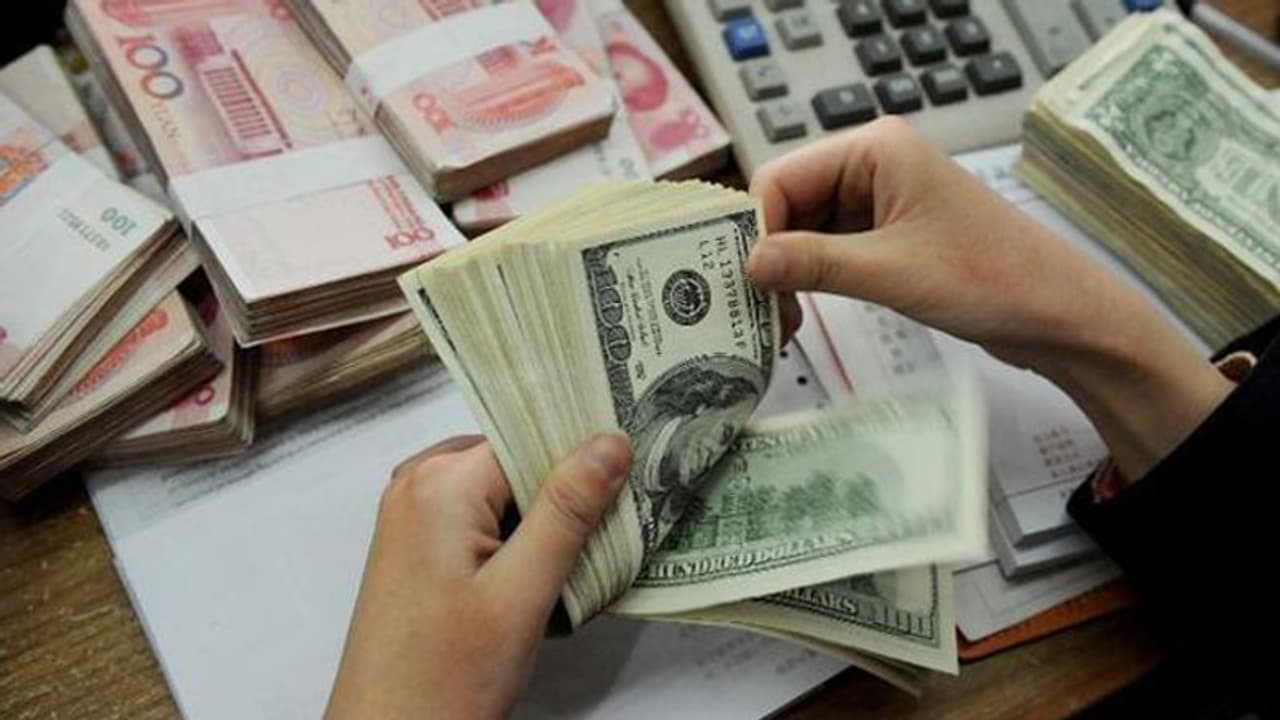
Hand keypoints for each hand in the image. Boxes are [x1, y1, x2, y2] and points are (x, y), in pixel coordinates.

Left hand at [326, 433, 632, 719]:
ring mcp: (412, 513)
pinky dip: (517, 537)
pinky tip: (539, 577)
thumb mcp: (521, 594)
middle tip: (609, 526)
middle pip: (517, 458)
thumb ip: (567, 512)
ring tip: (573, 562)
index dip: (583, 451)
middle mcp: (418, 483)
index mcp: (441, 481)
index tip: (633, 468)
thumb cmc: (442, 678)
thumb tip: (609, 442)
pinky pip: (481, 515)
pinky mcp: (417, 544)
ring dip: (544, 519)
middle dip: (565, 489)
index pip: (532, 434)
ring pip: (503, 489)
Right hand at [747, 117, 1231, 478]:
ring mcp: (881, 200)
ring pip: (805, 230)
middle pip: (789, 203)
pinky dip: (811, 279)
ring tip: (778, 322)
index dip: (757, 229)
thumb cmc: (992, 279)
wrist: (1058, 315)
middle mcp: (873, 165)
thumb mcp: (892, 272)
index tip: (743, 281)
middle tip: (755, 311)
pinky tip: (799, 313)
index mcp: (876, 149)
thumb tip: (750, 264)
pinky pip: (829, 249)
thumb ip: (814, 264)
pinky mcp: (888, 233)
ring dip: (788, 272)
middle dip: (770, 255)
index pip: (782, 177)